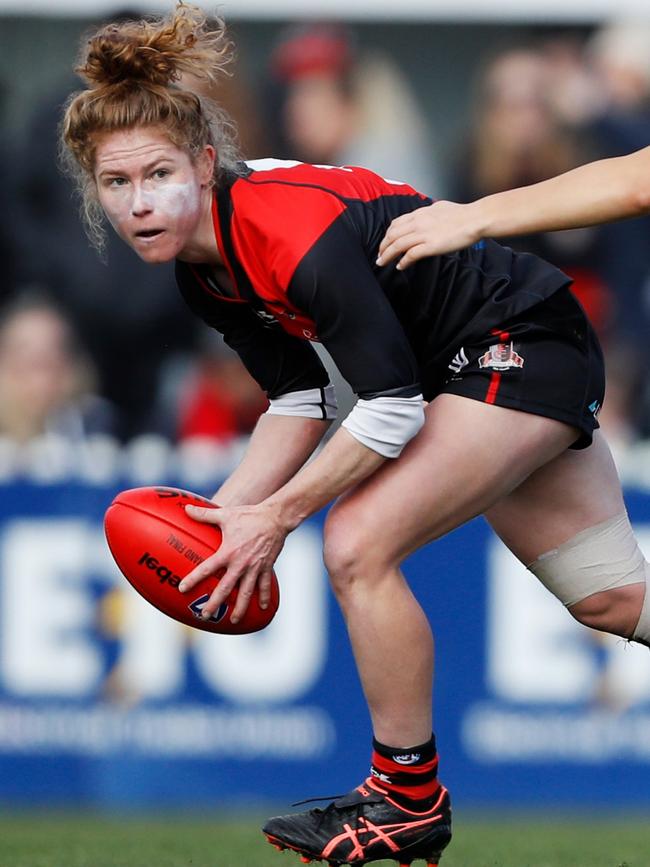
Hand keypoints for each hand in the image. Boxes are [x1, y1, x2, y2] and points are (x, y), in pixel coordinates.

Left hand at [178, 501, 287, 623]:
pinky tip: (262, 608)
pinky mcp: (267, 567)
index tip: (182, 589)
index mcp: (228, 552)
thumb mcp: (225, 514)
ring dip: (240, 607)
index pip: (207, 568)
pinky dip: (264, 597)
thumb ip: (204, 514)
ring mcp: (255, 567)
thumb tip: (186, 509)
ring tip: (234, 620)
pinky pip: (264, 585)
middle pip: (226, 588)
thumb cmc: (249, 515)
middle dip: (215, 603)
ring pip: (246, 592)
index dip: (193, 579)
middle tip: (205, 616)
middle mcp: (241, 563)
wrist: (276, 517)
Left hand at [376, 201, 481, 268]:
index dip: (387, 235)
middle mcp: (418, 222)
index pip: (396, 224)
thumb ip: (429, 212)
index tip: (384, 243)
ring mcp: (423, 234)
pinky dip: (403, 261)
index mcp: (420, 213)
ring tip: (383, 262)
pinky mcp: (431, 245)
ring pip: (397, 245)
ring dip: (387, 255)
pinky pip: (411, 255)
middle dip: (383, 246)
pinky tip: (400, 266)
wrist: (475, 219)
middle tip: (379, 256)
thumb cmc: (462, 214)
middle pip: (392, 235)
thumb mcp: (440, 207)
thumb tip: (426, 213)